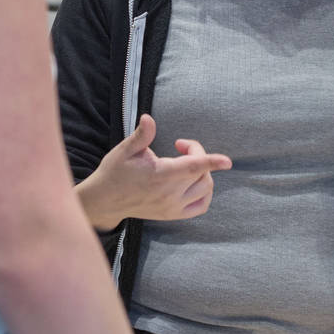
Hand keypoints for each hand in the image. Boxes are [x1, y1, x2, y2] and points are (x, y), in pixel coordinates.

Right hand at [76, 114, 230, 228]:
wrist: (105, 201)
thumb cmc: (115, 171)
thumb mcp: (125, 150)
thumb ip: (142, 135)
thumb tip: (149, 118)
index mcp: (160, 175)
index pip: (192, 167)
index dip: (211, 161)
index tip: (227, 161)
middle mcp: (169, 194)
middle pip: (202, 173)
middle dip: (198, 154)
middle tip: (181, 146)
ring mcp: (173, 207)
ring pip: (205, 189)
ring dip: (204, 173)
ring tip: (186, 163)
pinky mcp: (173, 215)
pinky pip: (201, 206)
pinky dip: (204, 193)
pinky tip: (193, 182)